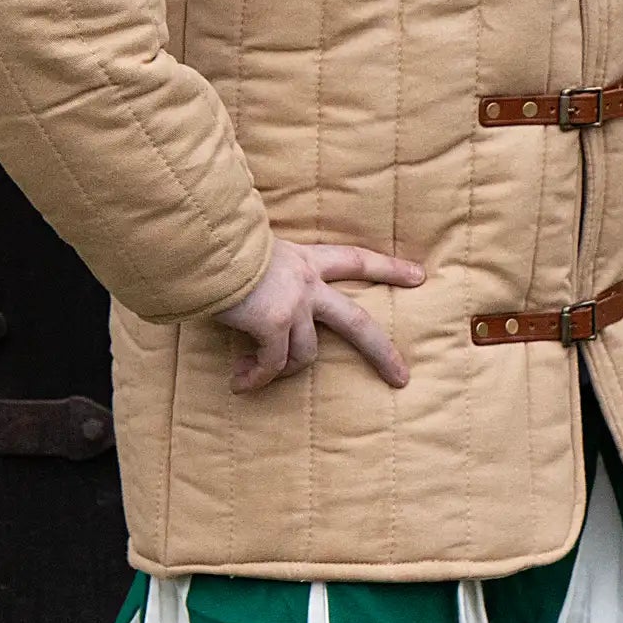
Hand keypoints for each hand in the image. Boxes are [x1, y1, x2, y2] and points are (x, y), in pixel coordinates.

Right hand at [213, 238, 424, 394]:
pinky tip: (239, 382)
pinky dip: (255, 377)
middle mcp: (306, 281)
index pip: (355, 259)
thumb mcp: (253, 248)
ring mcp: (293, 304)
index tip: (419, 275)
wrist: (204, 241)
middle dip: (382, 351)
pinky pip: (269, 364)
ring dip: (282, 370)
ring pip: (306, 355)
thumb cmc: (219, 242)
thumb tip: (251, 286)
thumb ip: (264, 268)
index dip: (387, 267)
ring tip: (255, 373)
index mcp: (305, 258)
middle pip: (356, 321)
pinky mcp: (272, 324)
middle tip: (403, 376)